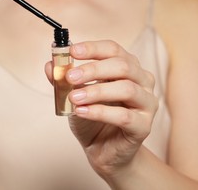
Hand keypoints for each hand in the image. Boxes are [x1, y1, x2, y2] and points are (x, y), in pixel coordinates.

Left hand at [45, 40, 157, 182]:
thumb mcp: (74, 95)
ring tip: (74, 97)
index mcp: (128, 67)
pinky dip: (100, 112)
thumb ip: (63, 80)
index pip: (114, 50)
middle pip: (123, 66)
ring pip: (127, 89)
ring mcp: (147, 104)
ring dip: (96, 91)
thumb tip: (50, 65)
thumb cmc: (92, 117)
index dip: (93, 48)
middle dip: (94, 69)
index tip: (72, 50)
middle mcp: (143, 81)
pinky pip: (124, 116)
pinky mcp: (143, 126)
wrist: (102, 149)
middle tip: (70, 76)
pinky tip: (81, 112)